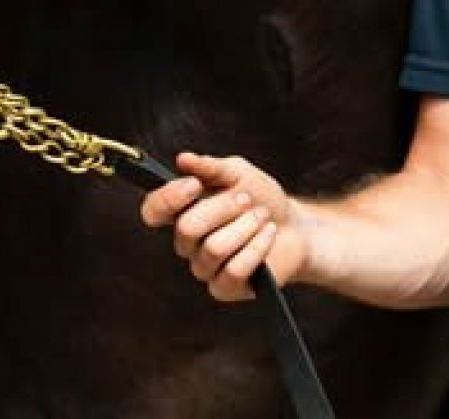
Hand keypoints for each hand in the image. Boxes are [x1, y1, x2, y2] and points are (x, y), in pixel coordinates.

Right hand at [139, 151, 303, 301]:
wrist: (296, 228)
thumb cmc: (262, 199)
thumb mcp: (239, 173)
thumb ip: (211, 167)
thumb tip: (183, 159)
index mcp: (183, 211)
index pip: (153, 211)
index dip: (168, 199)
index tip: (195, 185)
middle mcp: (187, 242)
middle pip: (187, 229)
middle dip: (223, 209)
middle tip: (247, 199)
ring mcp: (204, 268)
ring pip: (213, 250)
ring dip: (245, 228)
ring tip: (263, 217)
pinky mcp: (225, 288)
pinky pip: (233, 271)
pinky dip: (256, 248)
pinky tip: (268, 235)